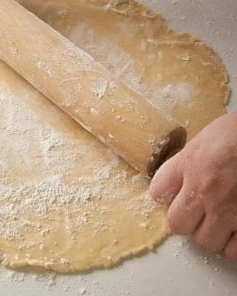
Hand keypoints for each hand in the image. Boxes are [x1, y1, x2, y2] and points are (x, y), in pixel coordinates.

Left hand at [150, 111, 236, 259]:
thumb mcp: (211, 135)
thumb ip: (194, 158)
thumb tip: (186, 171)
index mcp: (192, 163)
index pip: (158, 192)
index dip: (166, 196)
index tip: (178, 194)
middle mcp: (205, 190)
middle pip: (177, 224)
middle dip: (188, 221)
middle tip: (202, 212)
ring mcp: (230, 210)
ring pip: (206, 241)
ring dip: (213, 235)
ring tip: (225, 223)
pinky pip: (234, 251)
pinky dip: (235, 245)